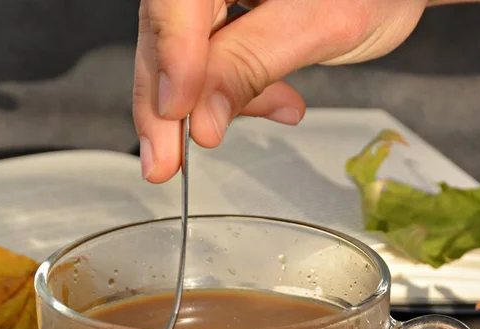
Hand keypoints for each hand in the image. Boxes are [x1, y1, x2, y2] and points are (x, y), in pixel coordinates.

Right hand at [133, 0, 427, 182]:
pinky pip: (217, 66)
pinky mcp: (232, 24)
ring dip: (214, 104)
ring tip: (269, 115)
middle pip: (167, 37)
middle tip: (163, 163)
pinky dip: (241, 94)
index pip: (174, 6)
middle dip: (168, 107)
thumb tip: (201, 122)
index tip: (176, 116)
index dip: (171, 62)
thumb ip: (249, 67)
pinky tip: (282, 103)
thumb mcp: (316, 26)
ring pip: (188, 59)